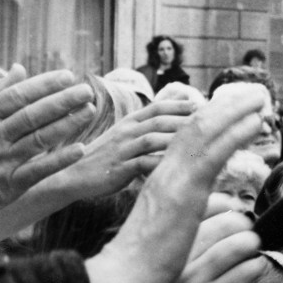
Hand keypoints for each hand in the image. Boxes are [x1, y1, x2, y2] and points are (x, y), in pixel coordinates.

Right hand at [0, 65, 94, 213]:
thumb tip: (21, 67)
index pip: (17, 96)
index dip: (43, 85)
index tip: (68, 76)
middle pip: (32, 115)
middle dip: (62, 101)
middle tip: (86, 91)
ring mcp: (2, 160)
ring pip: (39, 140)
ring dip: (67, 125)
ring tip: (89, 111)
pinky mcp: (11, 184)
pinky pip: (39, 170)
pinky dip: (59, 160)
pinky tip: (81, 149)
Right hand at [0, 99, 196, 247]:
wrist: (69, 178)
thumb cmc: (100, 160)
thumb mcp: (121, 139)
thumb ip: (142, 130)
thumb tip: (166, 127)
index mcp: (128, 122)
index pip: (157, 107)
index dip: (180, 104)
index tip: (202, 104)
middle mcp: (127, 131)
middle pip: (162, 120)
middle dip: (188, 120)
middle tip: (213, 124)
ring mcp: (123, 149)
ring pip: (157, 139)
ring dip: (181, 141)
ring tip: (204, 145)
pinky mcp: (120, 168)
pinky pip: (147, 163)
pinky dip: (165, 164)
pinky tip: (184, 168)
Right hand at [85, 84, 266, 282]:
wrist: (125, 275)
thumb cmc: (147, 257)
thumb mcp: (171, 220)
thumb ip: (188, 203)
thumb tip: (211, 200)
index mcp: (161, 175)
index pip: (187, 136)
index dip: (213, 117)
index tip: (237, 105)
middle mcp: (166, 170)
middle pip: (197, 125)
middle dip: (228, 105)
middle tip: (255, 93)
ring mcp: (174, 178)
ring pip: (205, 131)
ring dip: (236, 111)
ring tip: (260, 99)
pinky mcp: (184, 191)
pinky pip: (213, 153)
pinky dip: (235, 133)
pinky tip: (254, 123)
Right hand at [105, 211, 263, 282]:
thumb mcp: (162, 257)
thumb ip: (186, 234)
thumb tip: (226, 205)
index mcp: (166, 243)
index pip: (199, 209)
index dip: (223, 203)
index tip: (233, 207)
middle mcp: (179, 259)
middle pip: (221, 225)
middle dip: (241, 222)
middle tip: (247, 228)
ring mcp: (195, 280)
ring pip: (233, 248)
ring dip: (250, 242)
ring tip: (252, 244)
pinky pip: (243, 274)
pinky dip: (255, 265)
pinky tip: (254, 266)